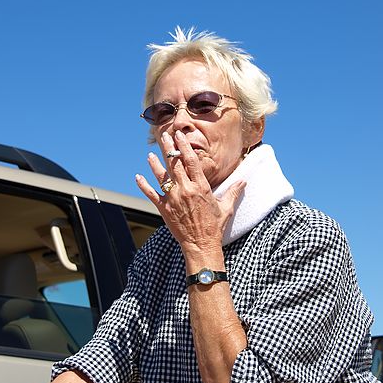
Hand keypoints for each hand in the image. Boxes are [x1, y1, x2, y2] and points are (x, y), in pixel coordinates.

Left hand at [136, 130, 245, 257]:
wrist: (201, 245)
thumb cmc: (214, 227)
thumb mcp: (226, 207)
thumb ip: (234, 191)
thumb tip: (244, 181)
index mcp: (201, 187)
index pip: (191, 161)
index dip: (184, 147)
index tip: (179, 136)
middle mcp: (186, 190)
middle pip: (174, 164)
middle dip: (169, 149)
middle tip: (164, 137)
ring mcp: (173, 199)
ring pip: (161, 177)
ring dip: (154, 164)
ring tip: (150, 154)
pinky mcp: (164, 209)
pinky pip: (151, 194)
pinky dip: (144, 185)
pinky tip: (138, 177)